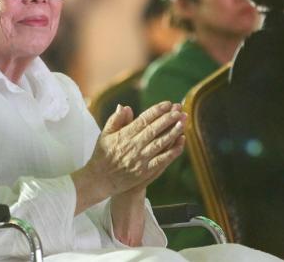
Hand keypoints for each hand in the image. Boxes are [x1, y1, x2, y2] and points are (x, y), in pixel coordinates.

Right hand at [71, 101, 185, 212]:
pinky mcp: (145, 171)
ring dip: (173, 132)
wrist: (100, 179)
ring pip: (160, 143)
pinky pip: (162, 160)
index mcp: (123, 135)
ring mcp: (140, 159)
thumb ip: (115, 120)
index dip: (156, 111)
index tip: (167, 104)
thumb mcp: (104, 134)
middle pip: (154, 130)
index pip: (143, 120)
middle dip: (168, 119)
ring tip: (183, 122)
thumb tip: (125, 107)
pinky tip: (181, 143)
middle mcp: (133, 146)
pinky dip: (173, 152)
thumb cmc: (102, 155)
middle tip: (179, 110)